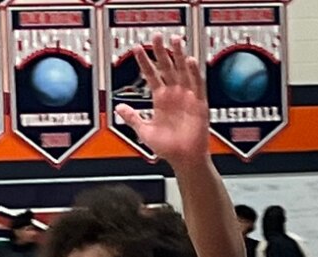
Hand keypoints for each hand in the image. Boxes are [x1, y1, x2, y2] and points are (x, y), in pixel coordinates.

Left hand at [115, 33, 208, 168]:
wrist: (183, 159)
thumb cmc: (167, 147)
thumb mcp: (145, 131)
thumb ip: (132, 118)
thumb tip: (118, 108)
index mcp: (161, 99)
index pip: (151, 75)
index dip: (144, 62)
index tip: (137, 49)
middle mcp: (174, 94)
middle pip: (167, 67)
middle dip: (162, 52)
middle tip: (156, 36)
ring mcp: (187, 97)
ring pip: (183, 71)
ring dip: (179, 56)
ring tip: (175, 40)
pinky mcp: (199, 103)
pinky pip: (197, 85)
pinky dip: (194, 73)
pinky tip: (190, 61)